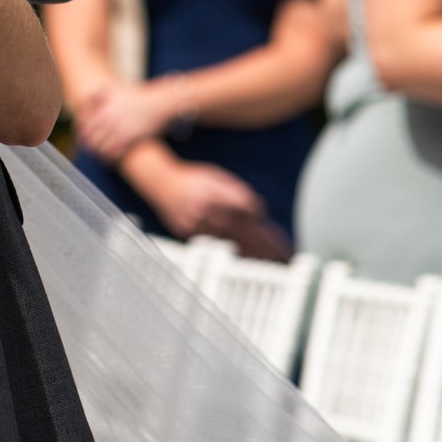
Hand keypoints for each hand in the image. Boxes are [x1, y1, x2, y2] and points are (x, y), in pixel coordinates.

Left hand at [75, 79, 176, 163]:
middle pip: (89, 136)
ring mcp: (118, 129)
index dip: (79, 132)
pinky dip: (109, 158)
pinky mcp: (129, 139)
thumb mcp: (114, 90)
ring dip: (97, 153)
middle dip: (87, 144)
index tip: (81, 137)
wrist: (158, 104)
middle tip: (88, 149)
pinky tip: (109, 161)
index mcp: (103, 107)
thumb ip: (97, 95)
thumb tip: (83, 103)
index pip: (83, 123)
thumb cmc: (137, 97)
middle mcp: (108, 118)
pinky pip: (113, 153)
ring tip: (98, 156)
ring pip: (100, 147)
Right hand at [144, 161, 287, 258]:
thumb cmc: (192, 178)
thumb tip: (259, 210)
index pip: (248, 212)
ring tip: (269, 265)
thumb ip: (238, 192)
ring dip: (250, 255)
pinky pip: (212, 245)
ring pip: (228, 243)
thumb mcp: (218, 176)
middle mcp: (205, 208)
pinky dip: (230, 254)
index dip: (266, 228)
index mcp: (215, 191)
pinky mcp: (185, 233)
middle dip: (265, 246)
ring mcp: (194, 222)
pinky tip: (243, 260)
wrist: (158, 180)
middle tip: (283, 258)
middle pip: (242, 231)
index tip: (281, 239)